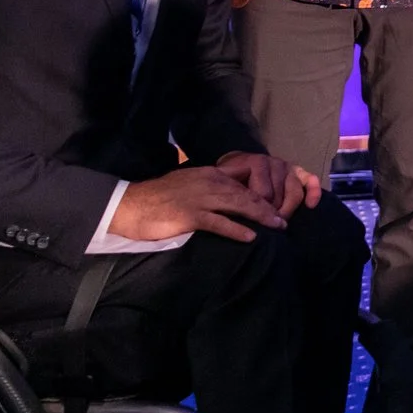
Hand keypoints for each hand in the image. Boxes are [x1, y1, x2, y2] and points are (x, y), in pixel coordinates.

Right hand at [112, 164, 288, 243]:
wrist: (130, 205)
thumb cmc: (158, 199)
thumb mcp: (188, 186)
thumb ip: (208, 189)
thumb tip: (228, 199)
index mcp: (208, 174)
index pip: (242, 182)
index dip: (261, 194)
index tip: (275, 206)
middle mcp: (208, 182)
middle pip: (245, 193)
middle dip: (267, 206)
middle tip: (283, 219)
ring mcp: (199, 198)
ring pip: (237, 205)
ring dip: (260, 216)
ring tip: (276, 226)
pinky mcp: (189, 215)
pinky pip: (218, 222)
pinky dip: (236, 229)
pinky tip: (250, 237)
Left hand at [215, 149, 322, 219]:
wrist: (237, 164)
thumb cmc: (232, 179)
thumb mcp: (227, 184)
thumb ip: (233, 194)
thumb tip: (240, 215)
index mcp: (256, 163)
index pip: (263, 194)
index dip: (259, 212)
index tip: (255, 225)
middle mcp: (274, 162)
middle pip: (279, 196)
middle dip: (273, 214)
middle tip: (267, 227)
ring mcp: (287, 166)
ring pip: (294, 193)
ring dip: (288, 210)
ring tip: (279, 221)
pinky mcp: (298, 170)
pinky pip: (310, 180)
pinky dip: (313, 191)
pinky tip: (311, 205)